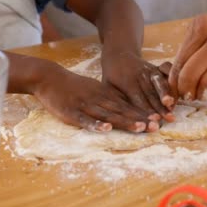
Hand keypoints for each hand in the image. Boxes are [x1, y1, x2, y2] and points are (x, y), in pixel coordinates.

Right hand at [33, 64, 153, 132]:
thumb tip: (127, 108)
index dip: (142, 112)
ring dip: (125, 121)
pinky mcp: (72, 113)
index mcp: (104, 93)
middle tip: (156, 126)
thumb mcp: (95, 88)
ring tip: (141, 128)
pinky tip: (106, 129)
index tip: (158, 119)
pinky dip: (96, 125)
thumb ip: (110, 97)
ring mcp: (85, 105)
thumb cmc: (73, 86)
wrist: (49, 77)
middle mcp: (98, 99)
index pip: (127, 104)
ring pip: (108, 115)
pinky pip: (85, 120)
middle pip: (122, 110)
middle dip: (140, 118)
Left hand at [101, 51, 175, 129]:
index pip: (137, 99)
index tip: (153, 120)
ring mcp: (150, 70)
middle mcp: (140, 75)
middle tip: (167, 119)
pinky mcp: (157, 67)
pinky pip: (168, 71)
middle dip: (160, 107)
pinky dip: (174, 80)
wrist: (119, 56)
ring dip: (167, 95)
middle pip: (151, 93)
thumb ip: (113, 101)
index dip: (146, 110)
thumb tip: (115, 119)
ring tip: (172, 105)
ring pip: (160, 83)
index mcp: (126, 82)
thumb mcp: (106, 87)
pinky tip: (180, 90)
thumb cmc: (111, 77)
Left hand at [169, 3, 206, 100]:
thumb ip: (187, 51)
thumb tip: (174, 83)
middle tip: (185, 94)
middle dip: (184, 90)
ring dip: (201, 94)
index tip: (173, 89)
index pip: (181, 61)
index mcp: (205, 27)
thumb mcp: (201, 27)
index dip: (173, 80)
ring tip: (201, 93)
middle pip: (193, 74)